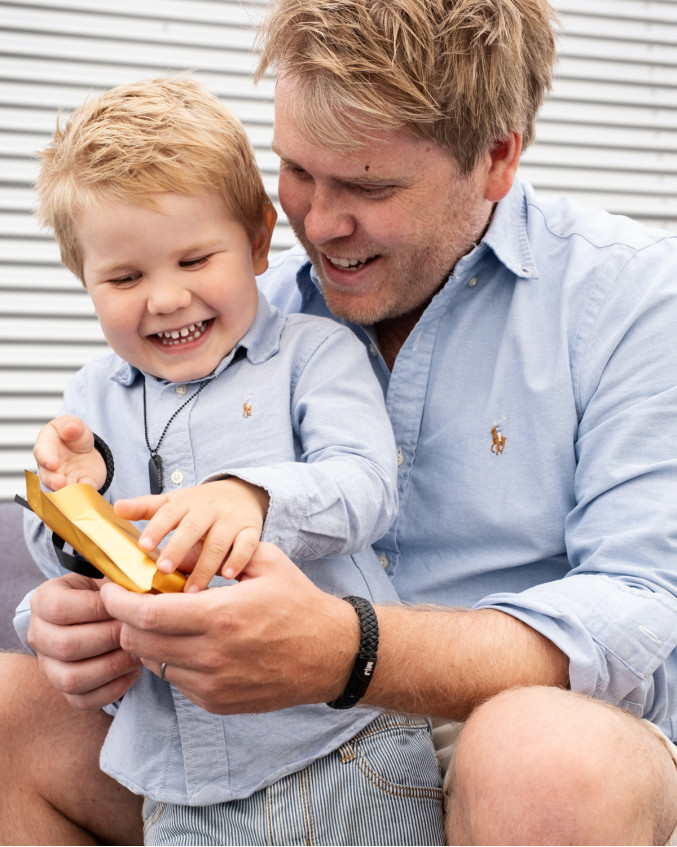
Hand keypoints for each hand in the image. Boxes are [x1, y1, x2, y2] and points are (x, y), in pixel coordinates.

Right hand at [28, 573, 141, 709]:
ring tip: (138, 652)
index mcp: (44, 600)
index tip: (125, 604)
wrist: (101, 615)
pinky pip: (84, 700)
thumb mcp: (108, 578)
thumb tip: (140, 595)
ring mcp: (48, 667)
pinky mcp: (65, 691)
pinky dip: (114, 688)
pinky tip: (133, 670)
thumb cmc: (109, 593)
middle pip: (67, 646)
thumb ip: (118, 583)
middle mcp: (38, 635)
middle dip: (110, 638)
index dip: (98, 608)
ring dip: (113, 666)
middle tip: (137, 630)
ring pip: (72, 678)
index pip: (60, 608)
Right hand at [33, 415, 105, 490]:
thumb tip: (70, 428)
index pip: (42, 453)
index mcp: (46, 446)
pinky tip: (90, 490)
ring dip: (66, 492)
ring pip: (61, 489)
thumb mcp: (74, 425)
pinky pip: (83, 491)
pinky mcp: (81, 485)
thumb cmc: (73, 435)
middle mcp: (51, 467)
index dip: (46, 459)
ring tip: (74, 493)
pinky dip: (86, 491)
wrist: (86, 449)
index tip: (53, 463)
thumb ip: (72, 425)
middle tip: (60, 483)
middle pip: (47, 476)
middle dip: (53, 481)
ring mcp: (65, 479)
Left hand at [100, 542, 358, 713]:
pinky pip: (175, 680)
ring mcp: (212, 684)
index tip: (111, 589)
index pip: (144, 614)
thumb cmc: (298, 602)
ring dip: (147, 640)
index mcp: (220, 615)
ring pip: (152, 663)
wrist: (331, 654)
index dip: (117, 602)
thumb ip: (213, 556)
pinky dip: (171, 659)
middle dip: (124, 620)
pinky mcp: (216, 702)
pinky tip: (189, 642)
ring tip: (161, 620)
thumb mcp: (263, 562)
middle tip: (129, 602)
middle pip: (138, 641)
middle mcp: (211, 655)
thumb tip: (169, 553)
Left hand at [114, 479, 269, 591]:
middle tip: (162, 570)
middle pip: (191, 528)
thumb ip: (146, 508)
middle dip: (177, 549)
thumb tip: (117, 508)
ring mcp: (231, 520)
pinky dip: (238, 560)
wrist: (243, 493)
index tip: (143, 546)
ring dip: (203, 567)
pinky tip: (227, 576)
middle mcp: (208, 509)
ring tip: (190, 591)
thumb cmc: (201, 505)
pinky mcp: (251, 531)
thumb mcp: (174, 501)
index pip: (168, 513)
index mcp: (185, 503)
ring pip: (217, 543)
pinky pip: (247, 545)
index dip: (156, 529)